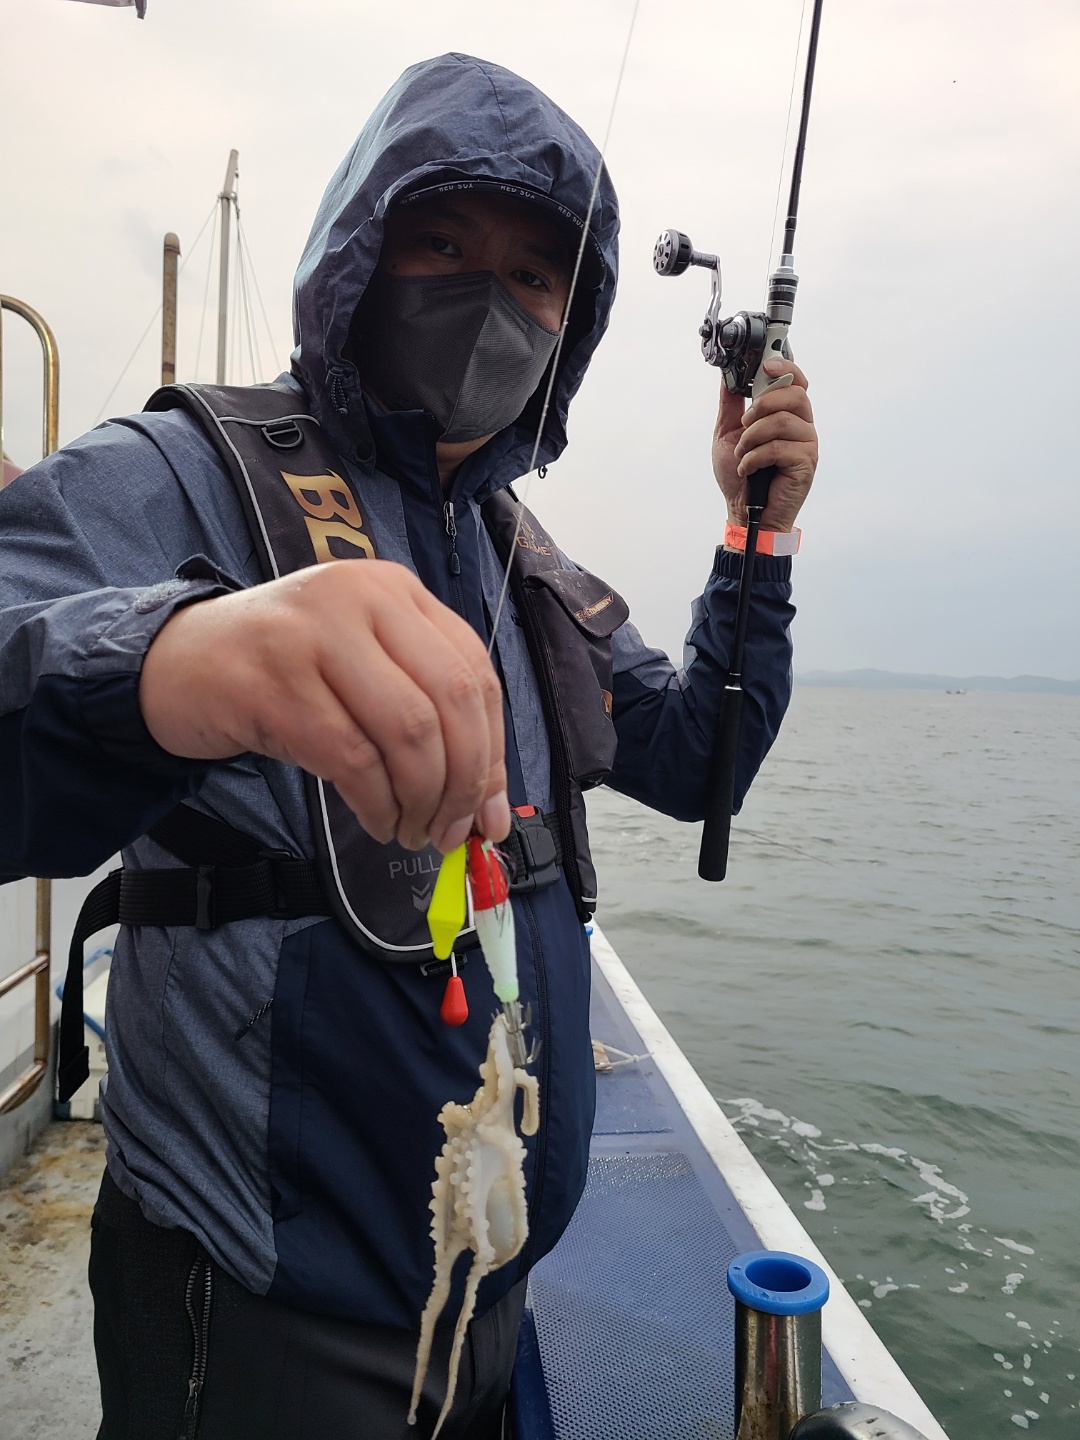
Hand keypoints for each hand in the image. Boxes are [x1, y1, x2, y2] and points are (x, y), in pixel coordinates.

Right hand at [140, 560, 509, 853]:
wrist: (177, 662)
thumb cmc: (284, 672)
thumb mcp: (363, 672)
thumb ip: (428, 720)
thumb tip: (490, 810)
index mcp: (395, 590)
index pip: (474, 671)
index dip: (493, 751)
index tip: (490, 811)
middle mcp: (360, 599)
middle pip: (451, 700)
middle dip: (465, 782)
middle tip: (453, 832)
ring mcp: (314, 636)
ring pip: (407, 732)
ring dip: (421, 799)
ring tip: (412, 830)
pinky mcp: (274, 684)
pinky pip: (352, 759)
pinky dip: (376, 804)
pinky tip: (377, 821)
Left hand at [711, 357, 817, 532]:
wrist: (743, 512)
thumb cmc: (740, 477)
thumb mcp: (728, 434)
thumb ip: (732, 404)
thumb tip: (726, 375)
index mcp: (788, 415)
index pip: (797, 381)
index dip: (785, 367)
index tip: (765, 365)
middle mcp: (802, 427)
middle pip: (795, 395)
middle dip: (763, 404)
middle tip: (744, 423)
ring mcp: (807, 445)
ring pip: (784, 421)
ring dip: (753, 436)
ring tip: (742, 453)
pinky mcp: (806, 464)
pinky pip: (780, 447)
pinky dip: (755, 458)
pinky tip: (748, 469)